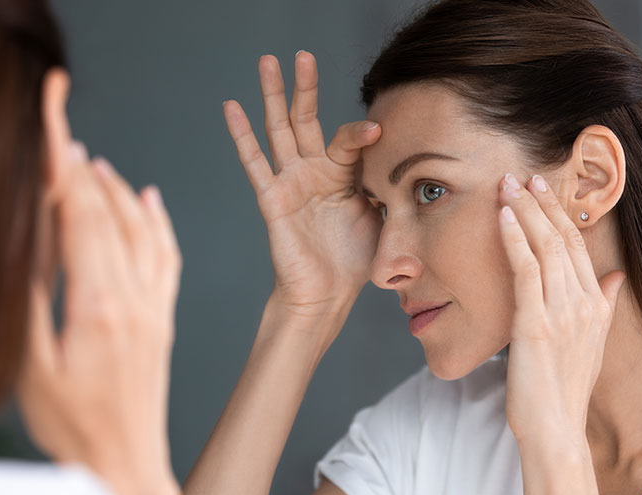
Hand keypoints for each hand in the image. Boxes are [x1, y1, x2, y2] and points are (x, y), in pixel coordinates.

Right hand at [18, 141, 181, 489]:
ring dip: (120, 192)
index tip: (55, 133)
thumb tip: (30, 247)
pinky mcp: (163, 318)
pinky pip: (168, 258)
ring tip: (97, 164)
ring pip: (143, 232)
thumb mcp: (34, 368)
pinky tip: (151, 202)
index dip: (65, 171)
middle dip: (84, 171)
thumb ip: (32, 303)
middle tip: (66, 136)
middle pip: (110, 217)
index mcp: (98, 306)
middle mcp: (134, 298)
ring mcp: (154, 307)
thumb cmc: (75, 426)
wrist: (126, 462)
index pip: (80, 220)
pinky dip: (159, 224)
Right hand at [224, 52, 381, 317]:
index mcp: (343, 175)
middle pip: (306, 120)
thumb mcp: (382, 217)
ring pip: (279, 130)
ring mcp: (291, 182)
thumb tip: (409, 163)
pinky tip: (232, 107)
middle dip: (304, 87)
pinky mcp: (273, 198)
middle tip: (302, 55)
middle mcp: (314, 172)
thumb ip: (388, 186)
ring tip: (267, 62)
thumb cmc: (354, 260)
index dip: (362, 133)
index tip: (380, 131)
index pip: (349, 140)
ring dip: (272, 96)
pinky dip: (242, 135)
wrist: (327, 293)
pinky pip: (255, 163)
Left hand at [497, 174, 625, 443]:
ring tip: (507, 185)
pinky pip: (525, 271)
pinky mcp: (535, 323)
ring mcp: (560, 311)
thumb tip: (616, 276)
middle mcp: (582, 302)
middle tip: (521, 176)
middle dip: (540, 204)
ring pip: (544, 248)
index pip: (576, 246)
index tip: (541, 190)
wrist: (555, 427)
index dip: (558, 214)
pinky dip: (514, 239)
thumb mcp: (592, 342)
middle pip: (562, 239)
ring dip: (524, 212)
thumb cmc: (564, 386)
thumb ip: (604, 305)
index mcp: (595, 304)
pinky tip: (503, 217)